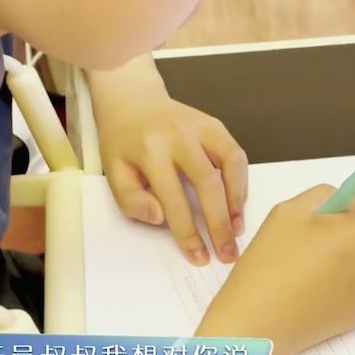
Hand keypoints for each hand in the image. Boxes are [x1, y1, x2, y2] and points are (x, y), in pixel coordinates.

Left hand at [97, 97, 247, 265]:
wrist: (132, 98)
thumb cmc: (122, 140)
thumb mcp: (113, 171)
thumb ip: (131, 200)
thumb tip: (162, 218)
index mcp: (150, 150)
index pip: (173, 200)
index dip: (188, 232)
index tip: (198, 256)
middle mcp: (179, 135)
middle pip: (208, 184)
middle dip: (220, 224)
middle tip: (228, 252)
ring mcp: (201, 127)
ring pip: (231, 166)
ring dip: (237, 201)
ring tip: (237, 229)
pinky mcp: (215, 125)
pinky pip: (236, 155)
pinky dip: (240, 182)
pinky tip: (236, 203)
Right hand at [196, 185, 354, 354]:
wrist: (261, 323)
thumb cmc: (270, 262)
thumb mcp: (287, 211)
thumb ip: (321, 195)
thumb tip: (339, 198)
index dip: (339, 208)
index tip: (317, 221)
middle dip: (343, 234)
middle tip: (306, 247)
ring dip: (343, 259)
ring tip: (306, 272)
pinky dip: (341, 285)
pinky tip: (312, 292)